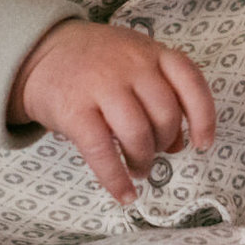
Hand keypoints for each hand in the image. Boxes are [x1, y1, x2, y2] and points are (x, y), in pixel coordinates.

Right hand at [9, 20, 217, 201]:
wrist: (41, 52)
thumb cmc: (95, 63)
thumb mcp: (133, 64)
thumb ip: (160, 94)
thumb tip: (179, 143)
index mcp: (151, 52)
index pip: (190, 82)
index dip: (203, 118)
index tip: (202, 143)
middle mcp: (130, 65)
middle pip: (165, 115)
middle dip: (164, 144)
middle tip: (152, 153)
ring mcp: (101, 86)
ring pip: (138, 134)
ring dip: (143, 162)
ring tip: (138, 169)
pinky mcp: (74, 110)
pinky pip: (102, 152)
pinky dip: (116, 179)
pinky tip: (123, 193)